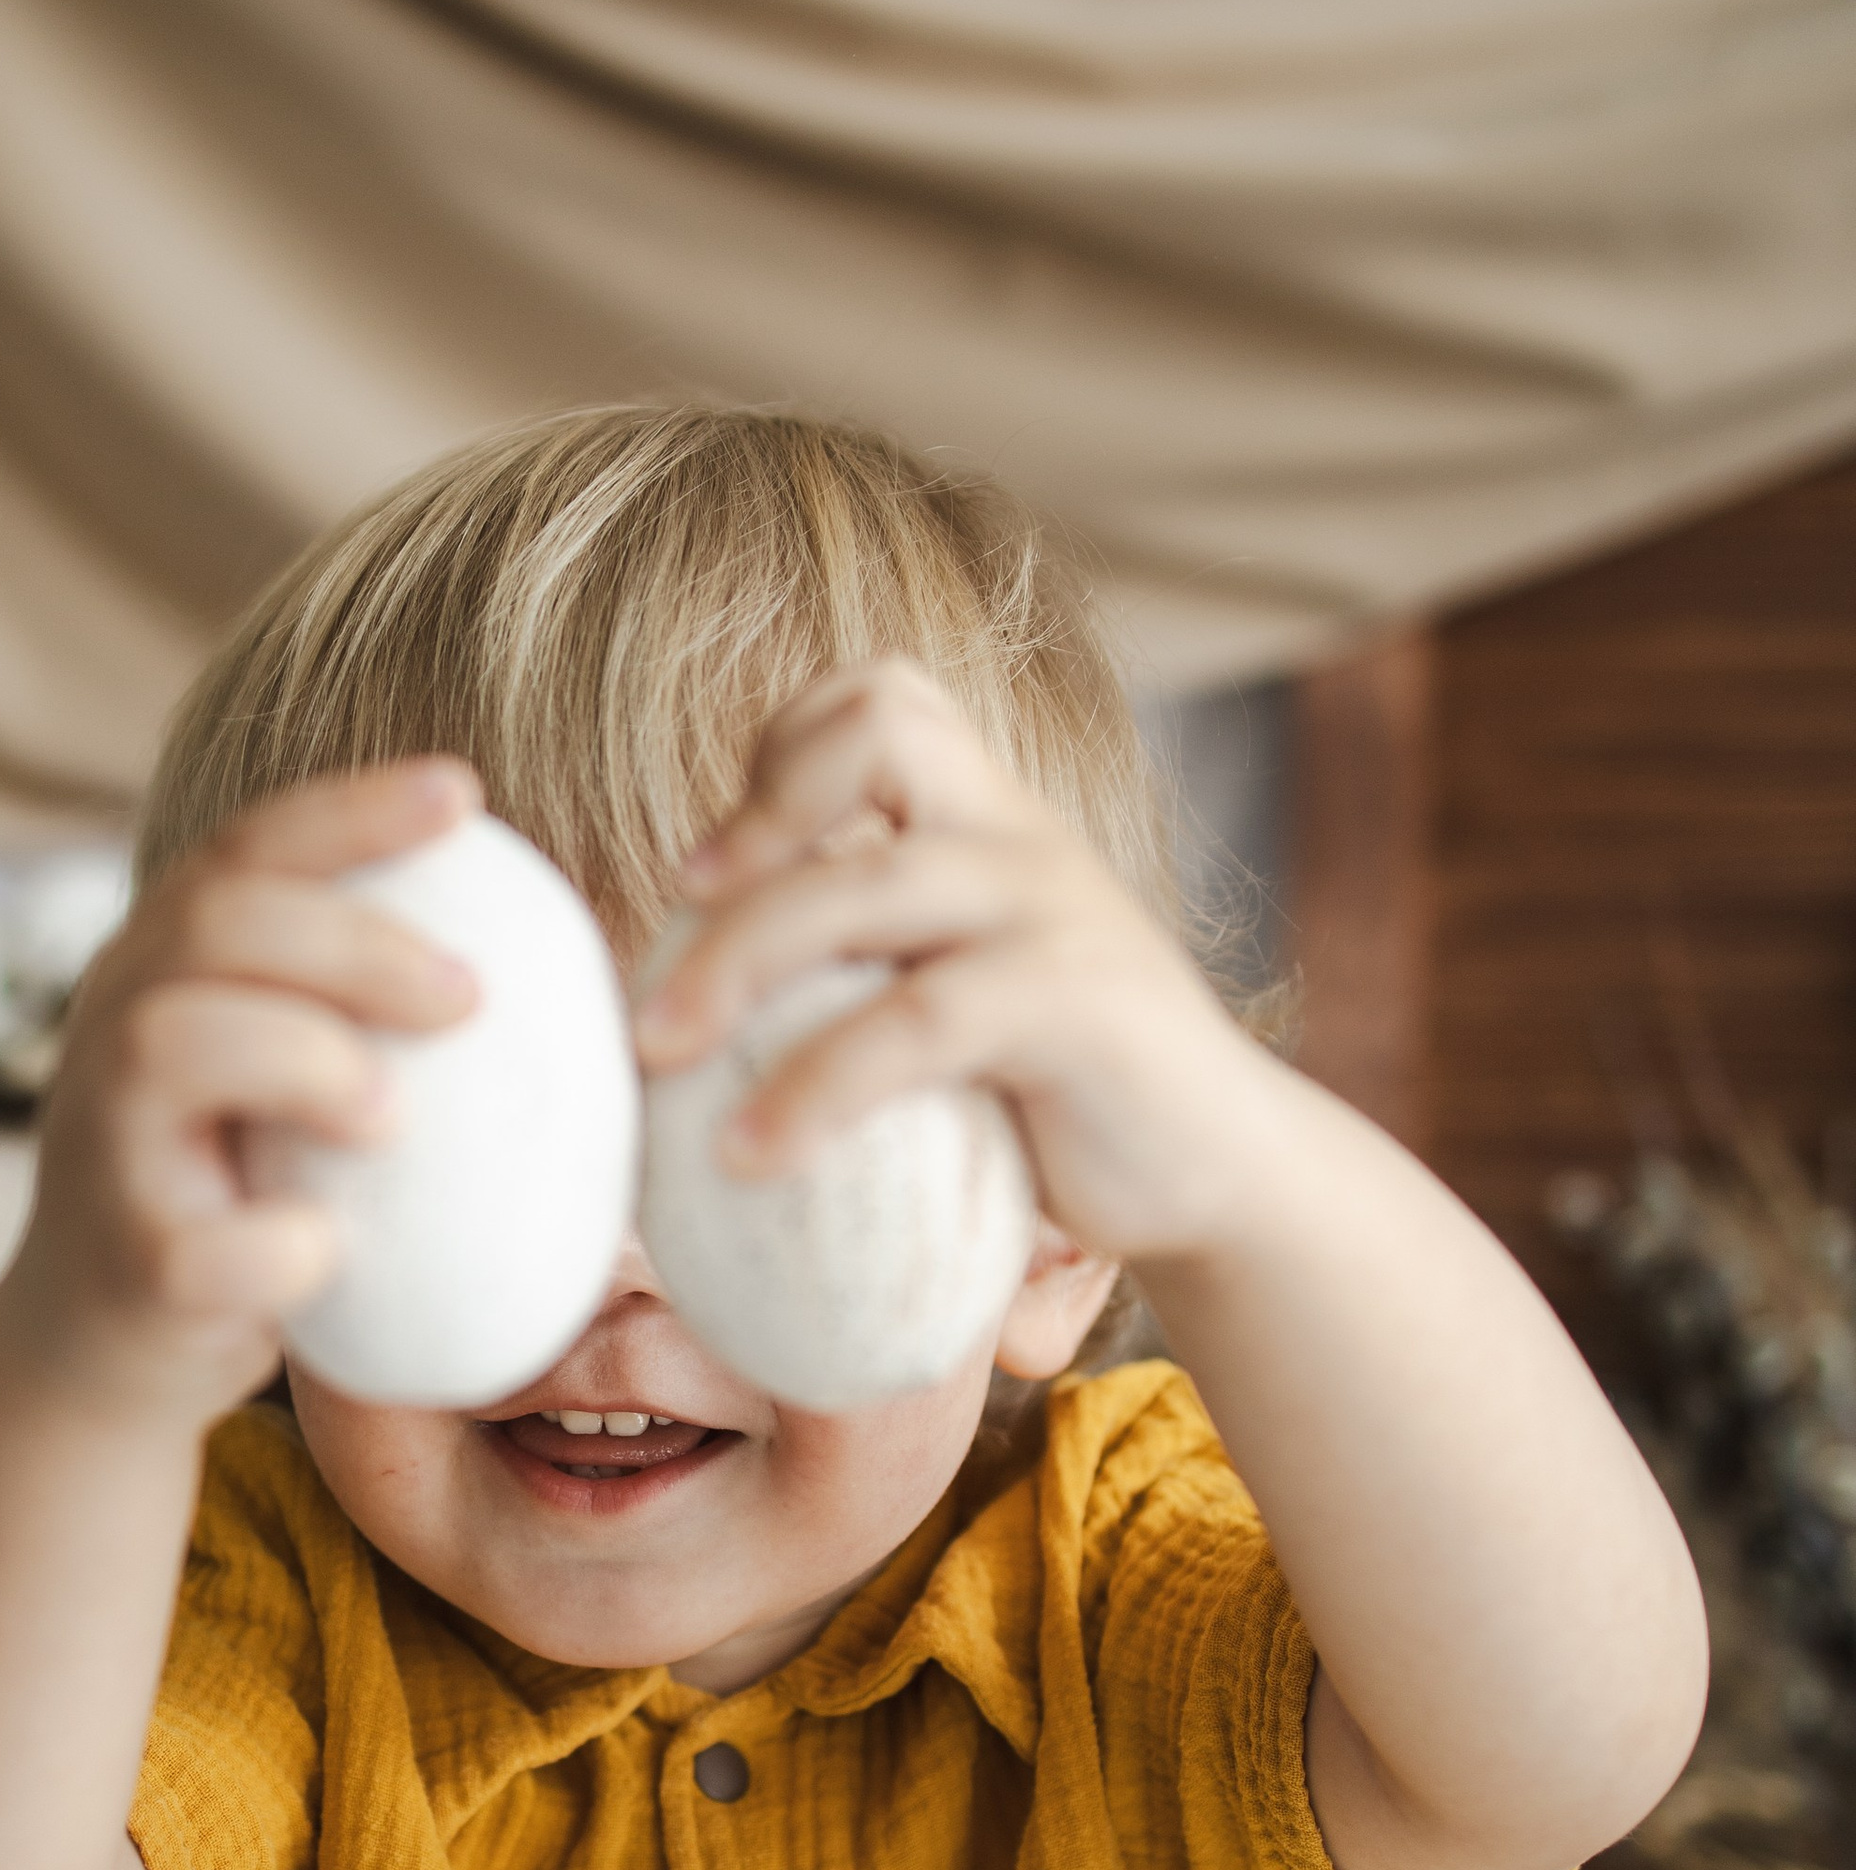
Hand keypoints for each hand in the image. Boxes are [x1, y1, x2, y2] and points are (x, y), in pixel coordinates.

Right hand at [3, 762, 481, 1421]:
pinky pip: (200, 1244)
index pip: (249, 850)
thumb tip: (557, 965)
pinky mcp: (130, 1269)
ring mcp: (104, 1146)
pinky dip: (280, 1244)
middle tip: (470, 996)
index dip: (352, 811)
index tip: (463, 795)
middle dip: (356, 942)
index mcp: (163, 964)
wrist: (103, 1355)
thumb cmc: (238, 1192)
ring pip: (173, 1041)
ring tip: (392, 1118)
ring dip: (305, 1059)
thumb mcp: (286, 1082)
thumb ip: (361, 1013)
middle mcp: (114, 1027)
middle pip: (215, 923)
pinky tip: (332, 1250)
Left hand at [631, 660, 1285, 1272]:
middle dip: (736, 852)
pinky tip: (752, 1156)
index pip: (879, 697)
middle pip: (867, 746)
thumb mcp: (956, 990)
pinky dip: (815, 1087)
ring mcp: (1052, 906)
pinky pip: (916, 1021)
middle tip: (651, 992)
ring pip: (867, 886)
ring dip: (736, 968)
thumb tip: (683, 991)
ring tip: (659, 1060)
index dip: (776, 758)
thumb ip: (866, 956)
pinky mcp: (1073, 1000)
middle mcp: (1021, 835)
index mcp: (990, 816)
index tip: (704, 877)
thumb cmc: (1059, 1094)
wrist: (1217, 1172)